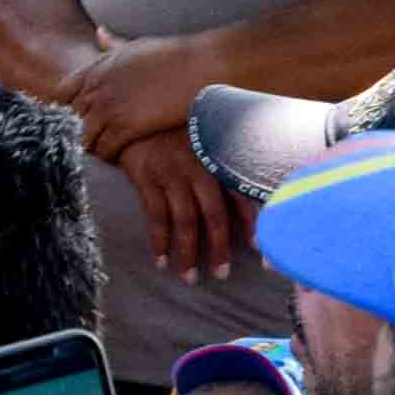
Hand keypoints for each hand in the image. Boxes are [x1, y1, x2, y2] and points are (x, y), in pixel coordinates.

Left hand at [62, 32, 212, 161]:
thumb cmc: (176, 55)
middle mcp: (97, 89)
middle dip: (78, 130)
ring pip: (83, 137)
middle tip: (93, 139)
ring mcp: (109, 108)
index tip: (80, 116)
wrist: (203, 66)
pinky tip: (120, 157)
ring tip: (106, 150)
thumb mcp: (136, 45)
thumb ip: (113, 45)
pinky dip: (108, 156)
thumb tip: (98, 32)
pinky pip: (104, 149)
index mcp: (96, 69)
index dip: (67, 108)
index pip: (62, 93)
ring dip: (92, 146)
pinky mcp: (126, 126)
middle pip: (69, 118)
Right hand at [116, 136, 254, 287]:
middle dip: (218, 247)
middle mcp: (198, 167)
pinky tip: (160, 260)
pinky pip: (154, 215)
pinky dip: (158, 240)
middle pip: (213, 214)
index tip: (258, 250)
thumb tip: (257, 201)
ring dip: (187, 251)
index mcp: (219, 158)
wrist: (136, 117)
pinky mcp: (145, 177)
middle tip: (221, 274)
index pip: (241, 194)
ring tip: (188, 277)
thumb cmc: (178, 134)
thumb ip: (228, 165)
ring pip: (184, 219)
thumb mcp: (209, 142)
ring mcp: (171, 173)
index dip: (250, 223)